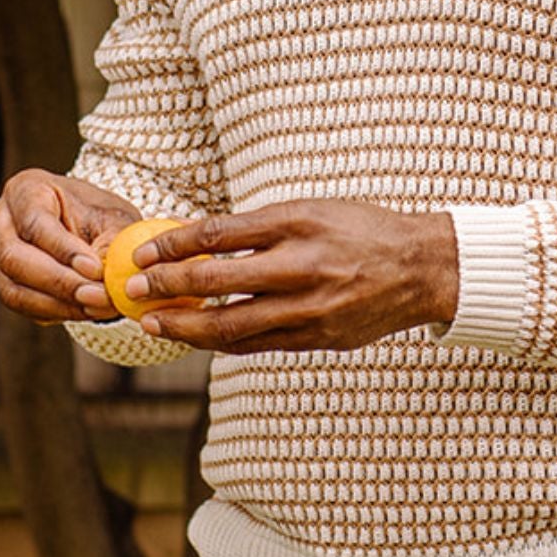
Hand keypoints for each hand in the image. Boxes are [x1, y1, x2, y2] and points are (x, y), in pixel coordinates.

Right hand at [0, 167, 144, 324]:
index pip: (35, 223)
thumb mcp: (113, 219)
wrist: (90, 228)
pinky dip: (56, 312)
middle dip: (60, 282)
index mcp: (24, 190)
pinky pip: (23, 307)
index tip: (95, 268)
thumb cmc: (100, 216)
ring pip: (14, 290)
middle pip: (15, 258)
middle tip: (98, 296)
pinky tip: (86, 310)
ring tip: (99, 306)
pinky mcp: (3, 285)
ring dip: (59, 304)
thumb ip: (111, 244)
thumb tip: (105, 276)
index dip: (64, 250)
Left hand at [120, 199, 458, 354]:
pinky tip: (199, 338)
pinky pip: (258, 345)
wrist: (422, 268)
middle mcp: (303, 266)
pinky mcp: (318, 339)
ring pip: (232, 326)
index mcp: (299, 223)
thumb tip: (196, 240)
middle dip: (168, 287)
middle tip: (134, 291)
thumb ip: (257, 228)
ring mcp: (312, 308)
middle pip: (217, 281)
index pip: (220, 234)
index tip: (144, 252)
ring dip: (185, 327)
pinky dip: (223, 342)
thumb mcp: (310, 211)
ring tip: (153, 325)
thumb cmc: (359, 231)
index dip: (175, 244)